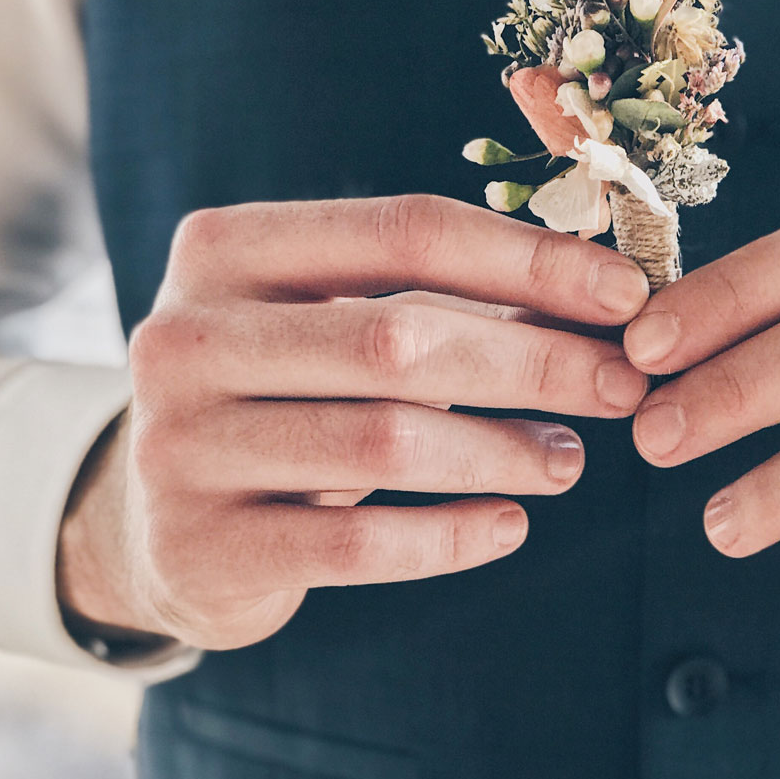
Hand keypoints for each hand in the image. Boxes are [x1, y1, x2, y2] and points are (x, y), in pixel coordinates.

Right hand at [57, 195, 648, 650]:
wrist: (153, 518)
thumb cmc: (278, 390)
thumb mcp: (326, 319)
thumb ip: (435, 296)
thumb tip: (600, 296)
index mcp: (223, 248)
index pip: (404, 230)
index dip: (527, 260)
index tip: (626, 293)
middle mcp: (185, 336)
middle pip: (400, 335)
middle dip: (535, 359)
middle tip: (622, 386)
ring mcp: (181, 445)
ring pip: (387, 439)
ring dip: (505, 449)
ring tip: (570, 458)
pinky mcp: (200, 548)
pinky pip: (359, 544)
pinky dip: (452, 535)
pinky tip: (509, 524)